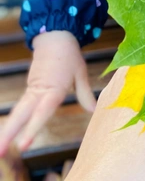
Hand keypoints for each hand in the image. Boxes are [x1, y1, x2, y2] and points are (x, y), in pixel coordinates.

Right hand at [0, 30, 95, 155]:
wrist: (54, 37)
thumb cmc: (69, 55)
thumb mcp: (80, 72)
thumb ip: (84, 93)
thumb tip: (94, 110)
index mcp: (54, 88)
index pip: (42, 111)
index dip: (33, 128)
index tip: (23, 145)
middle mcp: (39, 91)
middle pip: (21, 114)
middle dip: (9, 133)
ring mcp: (32, 89)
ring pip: (18, 112)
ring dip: (8, 129)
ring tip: (0, 150)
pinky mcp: (30, 88)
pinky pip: (22, 107)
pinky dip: (14, 120)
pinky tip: (8, 134)